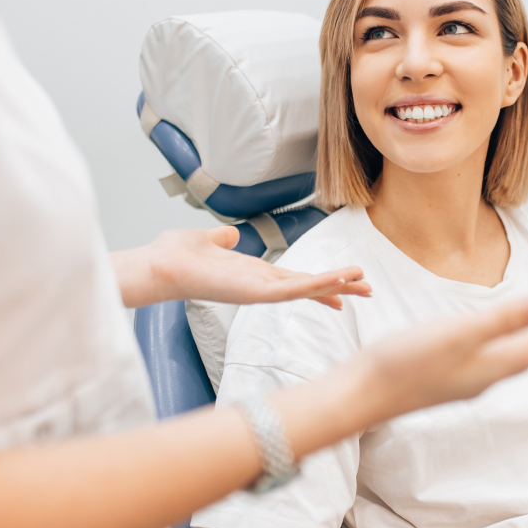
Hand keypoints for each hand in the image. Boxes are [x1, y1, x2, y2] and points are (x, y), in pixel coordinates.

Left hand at [113, 226, 371, 308]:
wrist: (159, 265)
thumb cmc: (176, 255)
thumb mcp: (207, 240)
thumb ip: (222, 238)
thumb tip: (230, 234)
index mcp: (253, 274)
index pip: (295, 279)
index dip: (321, 281)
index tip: (344, 286)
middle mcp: (260, 286)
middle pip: (309, 286)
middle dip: (339, 287)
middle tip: (369, 290)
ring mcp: (259, 292)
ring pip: (306, 289)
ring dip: (335, 285)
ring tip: (364, 283)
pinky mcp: (255, 294)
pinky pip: (293, 290)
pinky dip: (317, 285)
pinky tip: (337, 281)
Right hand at [349, 297, 527, 426]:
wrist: (361, 395)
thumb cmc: (405, 363)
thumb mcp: (459, 333)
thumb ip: (504, 319)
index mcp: (493, 365)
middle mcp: (484, 377)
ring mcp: (464, 381)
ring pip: (512, 360)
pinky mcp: (445, 378)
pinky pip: (490, 362)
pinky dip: (506, 349)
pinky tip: (496, 345)